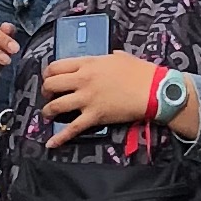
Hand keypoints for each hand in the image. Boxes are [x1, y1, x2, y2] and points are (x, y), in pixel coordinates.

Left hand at [43, 50, 161, 142]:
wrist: (154, 90)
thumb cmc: (141, 72)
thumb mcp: (120, 57)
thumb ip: (106, 58)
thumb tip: (107, 59)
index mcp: (88, 63)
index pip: (56, 66)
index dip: (48, 74)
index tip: (50, 79)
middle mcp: (83, 80)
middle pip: (51, 84)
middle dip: (46, 91)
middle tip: (49, 96)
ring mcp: (87, 99)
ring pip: (56, 105)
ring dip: (48, 111)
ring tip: (49, 114)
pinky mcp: (94, 116)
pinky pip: (72, 128)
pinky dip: (60, 137)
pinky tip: (51, 143)